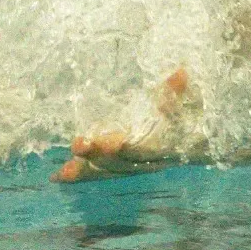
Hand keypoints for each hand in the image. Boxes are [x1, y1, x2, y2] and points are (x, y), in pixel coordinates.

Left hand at [52, 68, 196, 182]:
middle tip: (78, 144)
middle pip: (120, 162)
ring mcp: (129, 164)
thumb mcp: (187, 102)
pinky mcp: (117, 164)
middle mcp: (145, 161)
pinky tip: (56, 177)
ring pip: (106, 171)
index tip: (115, 141)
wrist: (194, 142)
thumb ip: (178, 91)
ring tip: (62, 171)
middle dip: (99, 155)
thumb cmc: (188, 115)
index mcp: (162, 146)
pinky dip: (78, 175)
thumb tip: (182, 72)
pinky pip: (98, 172)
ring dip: (84, 169)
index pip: (144, 150)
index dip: (129, 147)